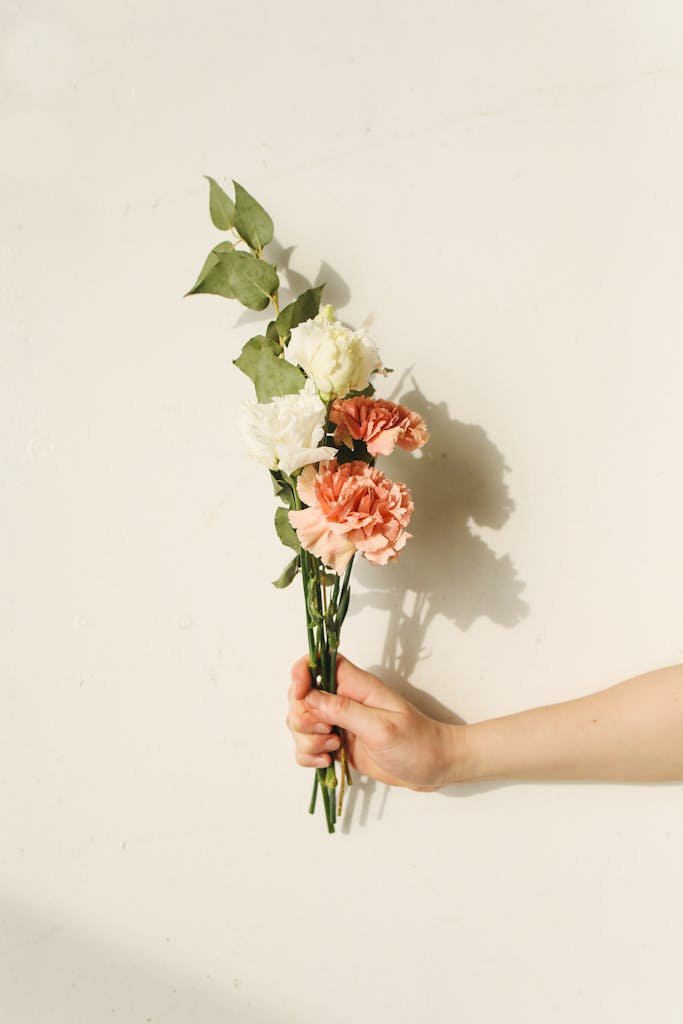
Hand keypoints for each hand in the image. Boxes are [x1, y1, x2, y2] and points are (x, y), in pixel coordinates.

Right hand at [286, 653, 463, 790]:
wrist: (434, 767)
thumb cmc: (417, 742)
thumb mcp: (381, 727)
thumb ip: (343, 711)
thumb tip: (308, 696)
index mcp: (357, 686)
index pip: (320, 663)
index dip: (302, 674)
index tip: (300, 695)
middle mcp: (344, 700)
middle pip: (301, 697)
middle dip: (303, 719)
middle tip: (329, 734)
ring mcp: (339, 723)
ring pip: (300, 724)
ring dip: (307, 741)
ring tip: (334, 751)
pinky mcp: (337, 744)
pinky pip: (307, 747)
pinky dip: (309, 756)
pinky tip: (327, 763)